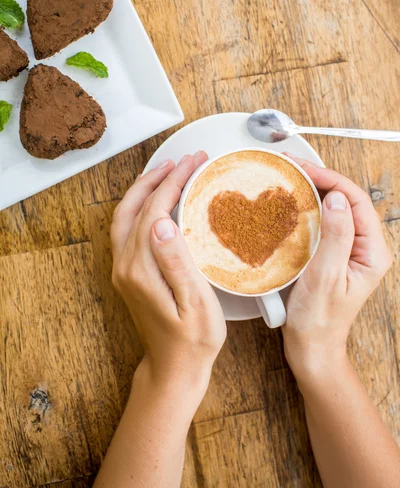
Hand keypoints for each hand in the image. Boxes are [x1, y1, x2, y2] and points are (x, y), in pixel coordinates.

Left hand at [110, 152, 226, 397]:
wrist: (173, 368)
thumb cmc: (192, 340)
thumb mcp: (195, 304)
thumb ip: (177, 263)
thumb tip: (161, 222)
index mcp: (141, 269)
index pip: (154, 210)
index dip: (174, 182)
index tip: (194, 163)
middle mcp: (125, 265)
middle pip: (134, 206)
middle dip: (157, 177)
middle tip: (183, 161)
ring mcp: (123, 268)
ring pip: (125, 215)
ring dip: (145, 188)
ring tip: (169, 171)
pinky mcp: (128, 272)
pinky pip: (128, 228)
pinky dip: (141, 205)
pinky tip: (159, 201)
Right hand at [282, 155, 391, 381]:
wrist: (311, 347)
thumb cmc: (319, 320)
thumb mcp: (326, 277)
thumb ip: (336, 236)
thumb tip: (337, 199)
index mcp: (372, 252)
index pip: (356, 202)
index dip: (332, 181)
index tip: (305, 170)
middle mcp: (363, 248)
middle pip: (346, 201)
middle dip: (321, 180)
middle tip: (293, 167)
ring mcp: (347, 250)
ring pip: (333, 209)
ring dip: (312, 191)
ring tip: (290, 178)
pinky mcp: (331, 254)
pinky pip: (322, 223)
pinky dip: (306, 209)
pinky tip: (290, 203)